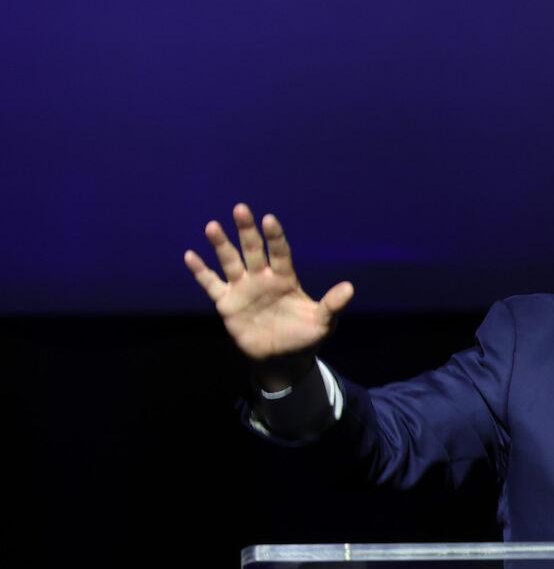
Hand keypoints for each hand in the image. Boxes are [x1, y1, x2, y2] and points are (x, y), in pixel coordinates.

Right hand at [183, 203, 353, 389]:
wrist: (283, 359)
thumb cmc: (305, 336)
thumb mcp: (323, 322)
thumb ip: (332, 305)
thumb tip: (349, 288)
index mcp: (285, 279)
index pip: (280, 253)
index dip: (275, 237)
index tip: (269, 220)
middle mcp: (262, 278)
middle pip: (253, 250)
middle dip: (247, 231)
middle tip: (241, 209)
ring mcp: (243, 289)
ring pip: (230, 262)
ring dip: (221, 245)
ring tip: (213, 227)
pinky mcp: (227, 303)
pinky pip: (211, 284)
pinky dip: (201, 271)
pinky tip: (190, 255)